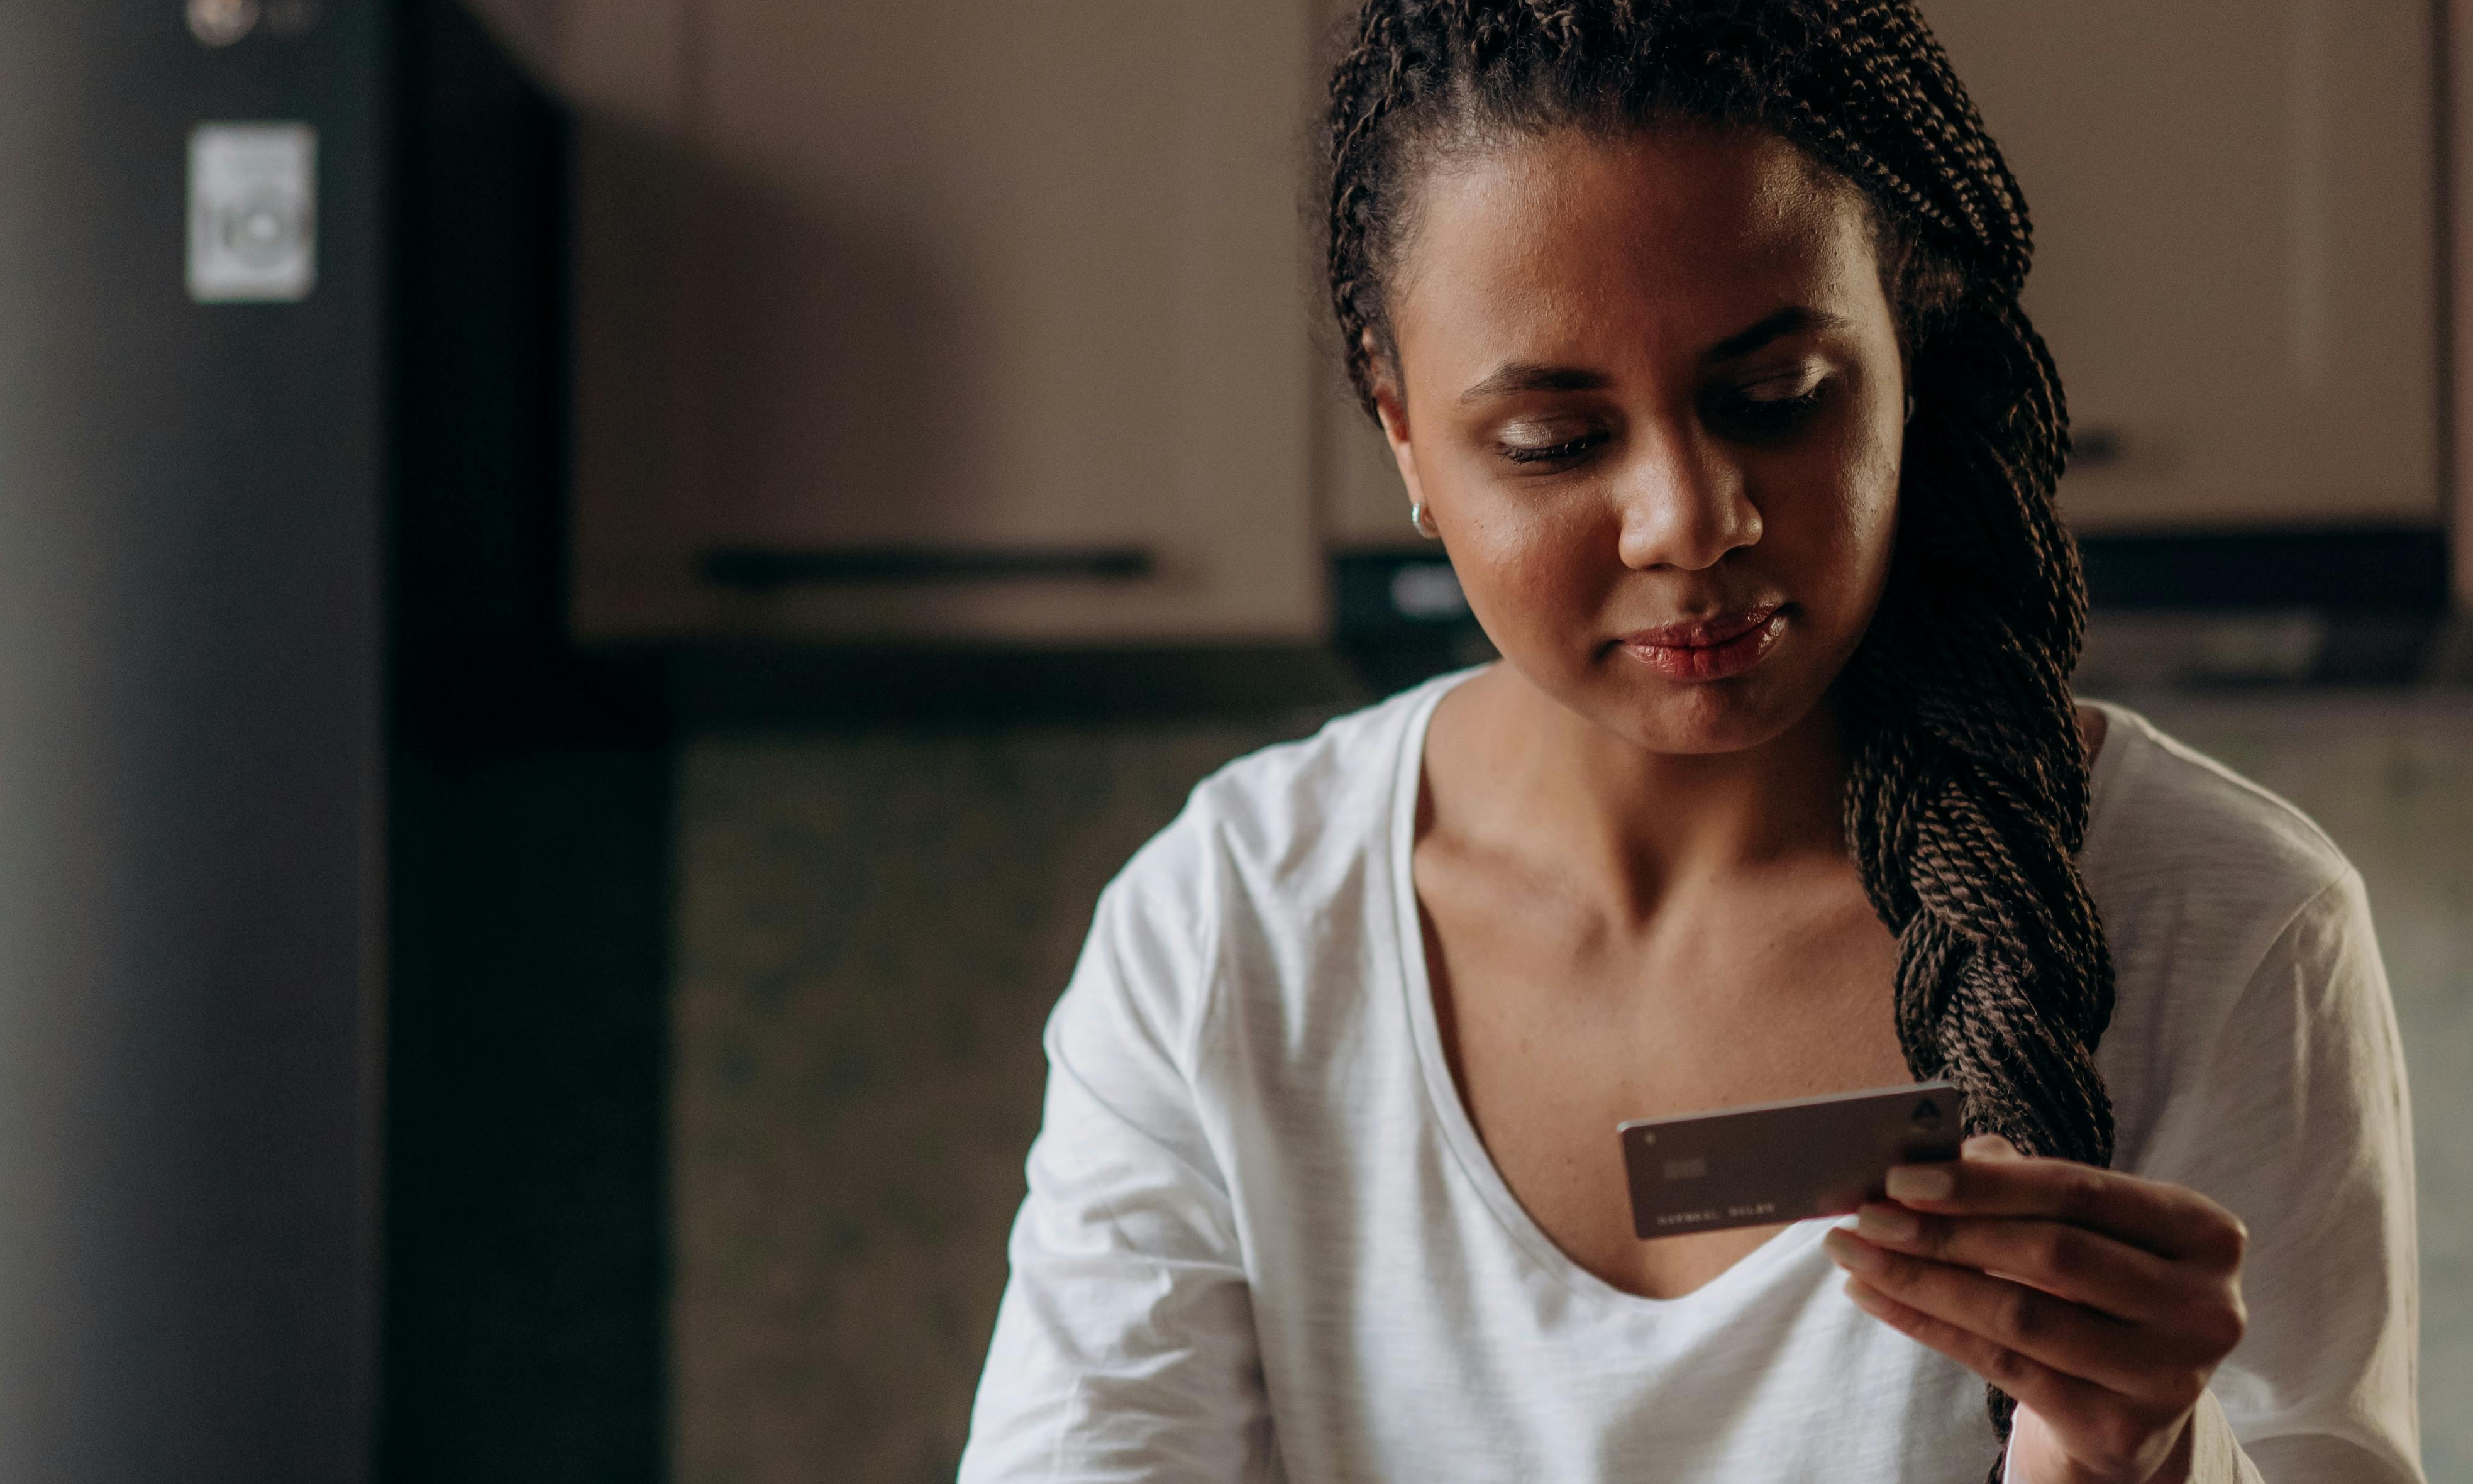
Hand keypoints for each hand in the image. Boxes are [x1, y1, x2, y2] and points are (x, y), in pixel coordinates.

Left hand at [1821, 1134, 2247, 1483]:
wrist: (2129, 1406)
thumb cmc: (2095, 1291)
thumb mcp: (2080, 1230)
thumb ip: (2018, 1182)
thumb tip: (1930, 1154)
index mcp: (2204, 1234)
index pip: (2079, 1190)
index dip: (1984, 1183)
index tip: (1899, 1176)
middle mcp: (2205, 1307)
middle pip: (2050, 1253)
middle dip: (1943, 1230)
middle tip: (1864, 1216)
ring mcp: (2169, 1376)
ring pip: (2018, 1313)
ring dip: (1919, 1280)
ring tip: (1854, 1254)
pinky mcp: (2121, 1430)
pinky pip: (2001, 1366)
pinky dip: (1926, 1325)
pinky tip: (1875, 1298)